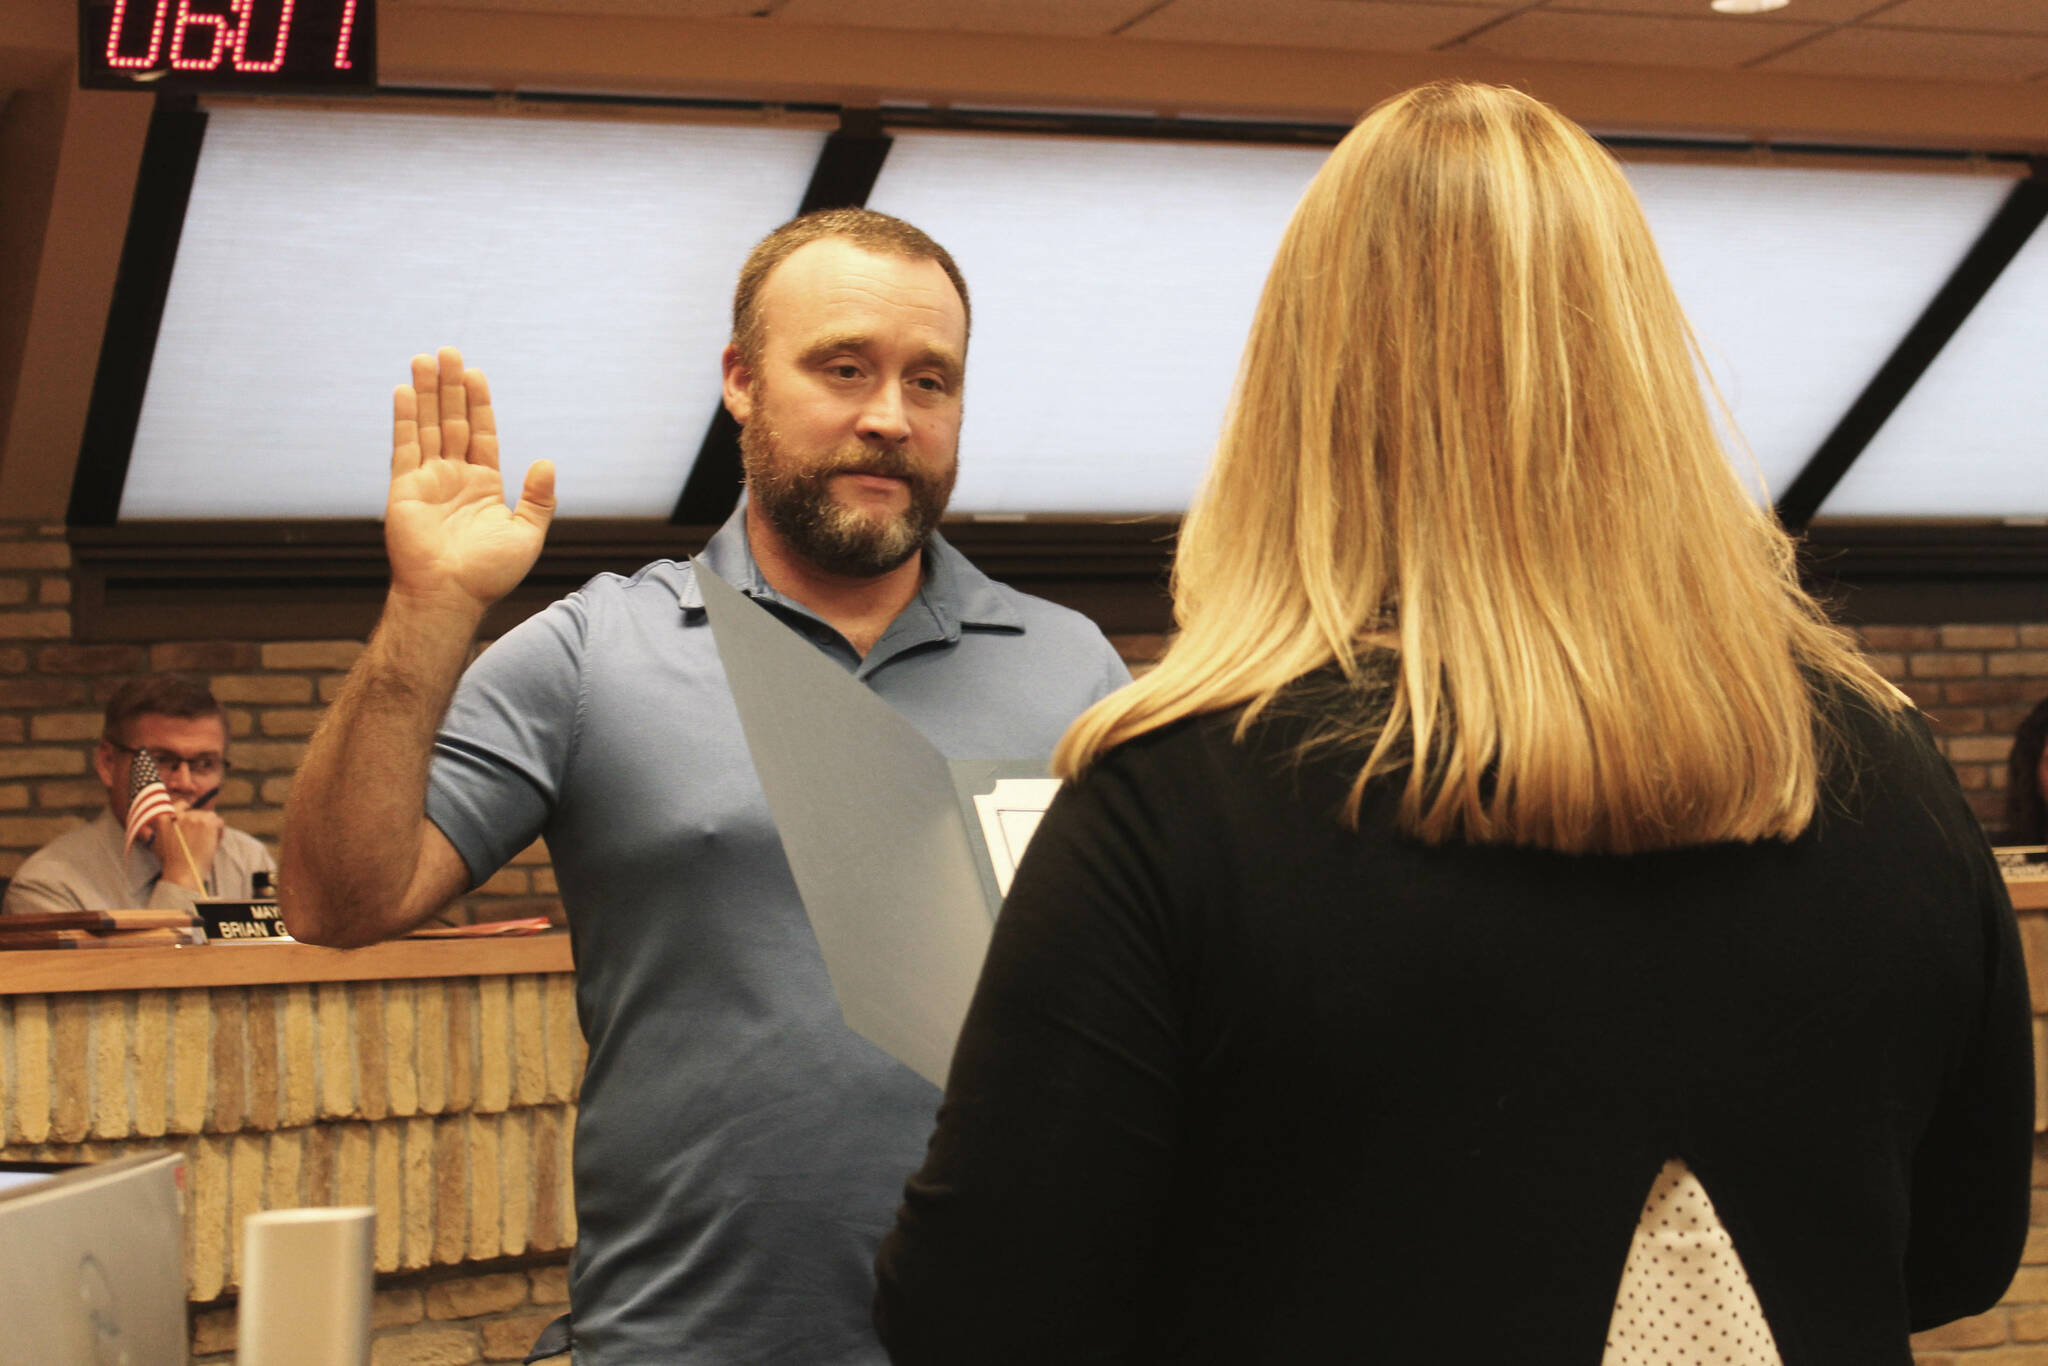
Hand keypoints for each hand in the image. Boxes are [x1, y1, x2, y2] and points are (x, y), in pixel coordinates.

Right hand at [153, 807, 223, 891]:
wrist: (182, 872)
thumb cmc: (171, 862)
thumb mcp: (157, 843)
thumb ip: (162, 829)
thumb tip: (166, 821)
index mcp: (163, 818)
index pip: (181, 805)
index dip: (189, 809)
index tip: (195, 817)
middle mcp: (178, 815)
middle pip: (198, 813)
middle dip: (202, 824)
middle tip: (201, 840)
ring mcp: (193, 817)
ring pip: (210, 817)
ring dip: (211, 828)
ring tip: (207, 843)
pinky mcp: (207, 822)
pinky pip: (219, 822)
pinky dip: (219, 832)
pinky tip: (213, 843)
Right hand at [387, 346, 556, 618]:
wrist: (451, 596)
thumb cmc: (489, 574)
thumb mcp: (527, 534)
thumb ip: (538, 498)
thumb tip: (547, 462)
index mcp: (484, 485)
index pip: (482, 433)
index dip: (479, 402)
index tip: (475, 373)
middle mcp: (455, 477)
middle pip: (453, 421)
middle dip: (451, 387)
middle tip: (449, 351)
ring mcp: (428, 480)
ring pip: (428, 427)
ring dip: (426, 393)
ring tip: (425, 359)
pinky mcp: (404, 488)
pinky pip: (404, 447)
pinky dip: (405, 419)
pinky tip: (404, 391)